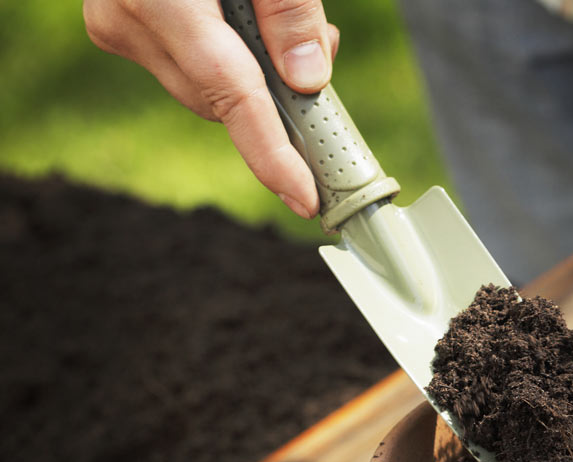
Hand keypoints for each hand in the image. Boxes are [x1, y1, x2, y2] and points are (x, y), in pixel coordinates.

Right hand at [84, 0, 338, 217]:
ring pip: (206, 86)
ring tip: (281, 25)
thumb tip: (309, 81)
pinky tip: (245, 25)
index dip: (272, 155)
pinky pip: (187, 64)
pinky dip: (227, 57)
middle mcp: (126, 20)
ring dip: (255, 73)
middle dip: (278, 95)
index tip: (305, 197)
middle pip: (222, 98)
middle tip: (322, 52)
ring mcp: (116, 25)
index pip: (230, 96)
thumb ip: (291, 12)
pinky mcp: (120, 24)